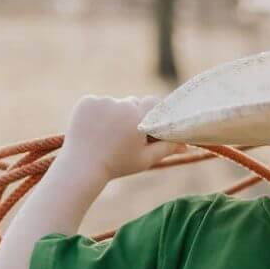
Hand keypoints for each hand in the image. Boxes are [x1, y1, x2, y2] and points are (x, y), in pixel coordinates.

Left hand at [58, 94, 186, 180]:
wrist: (83, 167)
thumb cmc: (118, 166)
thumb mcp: (146, 159)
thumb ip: (167, 148)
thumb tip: (186, 144)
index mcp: (138, 117)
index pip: (154, 103)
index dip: (153, 113)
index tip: (151, 123)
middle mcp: (121, 105)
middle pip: (133, 102)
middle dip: (133, 115)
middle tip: (127, 135)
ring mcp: (102, 101)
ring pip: (115, 104)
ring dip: (115, 114)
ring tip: (108, 136)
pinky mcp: (86, 101)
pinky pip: (99, 103)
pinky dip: (98, 113)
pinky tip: (96, 130)